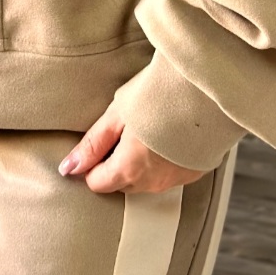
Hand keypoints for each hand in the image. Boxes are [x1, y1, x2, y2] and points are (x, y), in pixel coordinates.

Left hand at [58, 100, 206, 193]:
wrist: (207, 90)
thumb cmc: (159, 96)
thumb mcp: (117, 113)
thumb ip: (93, 144)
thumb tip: (68, 168)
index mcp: (129, 169)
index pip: (98, 184)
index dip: (92, 164)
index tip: (99, 142)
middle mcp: (153, 183)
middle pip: (121, 184)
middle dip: (114, 165)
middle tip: (121, 132)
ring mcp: (176, 180)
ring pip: (145, 182)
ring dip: (138, 165)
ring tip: (144, 131)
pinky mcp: (195, 172)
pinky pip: (168, 175)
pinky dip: (162, 162)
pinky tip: (165, 136)